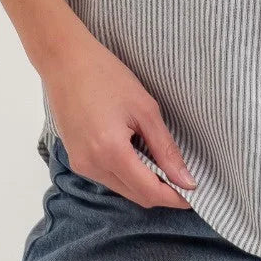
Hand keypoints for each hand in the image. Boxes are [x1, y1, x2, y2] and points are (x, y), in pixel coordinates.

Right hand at [40, 25, 196, 209]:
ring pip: (122, 189)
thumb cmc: (106, 76)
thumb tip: (186, 181)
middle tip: (183, 179)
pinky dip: (126, 174)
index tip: (196, 195)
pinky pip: (107, 178)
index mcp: (111, 152)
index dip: (175, 199)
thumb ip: (165, 149)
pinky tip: (136, 154)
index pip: (149, 192)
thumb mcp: (145, 109)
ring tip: (160, 162)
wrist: (64, 61)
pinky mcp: (76, 159)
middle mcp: (92, 166)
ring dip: (144, 183)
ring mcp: (81, 165)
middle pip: (136, 196)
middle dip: (161, 193)